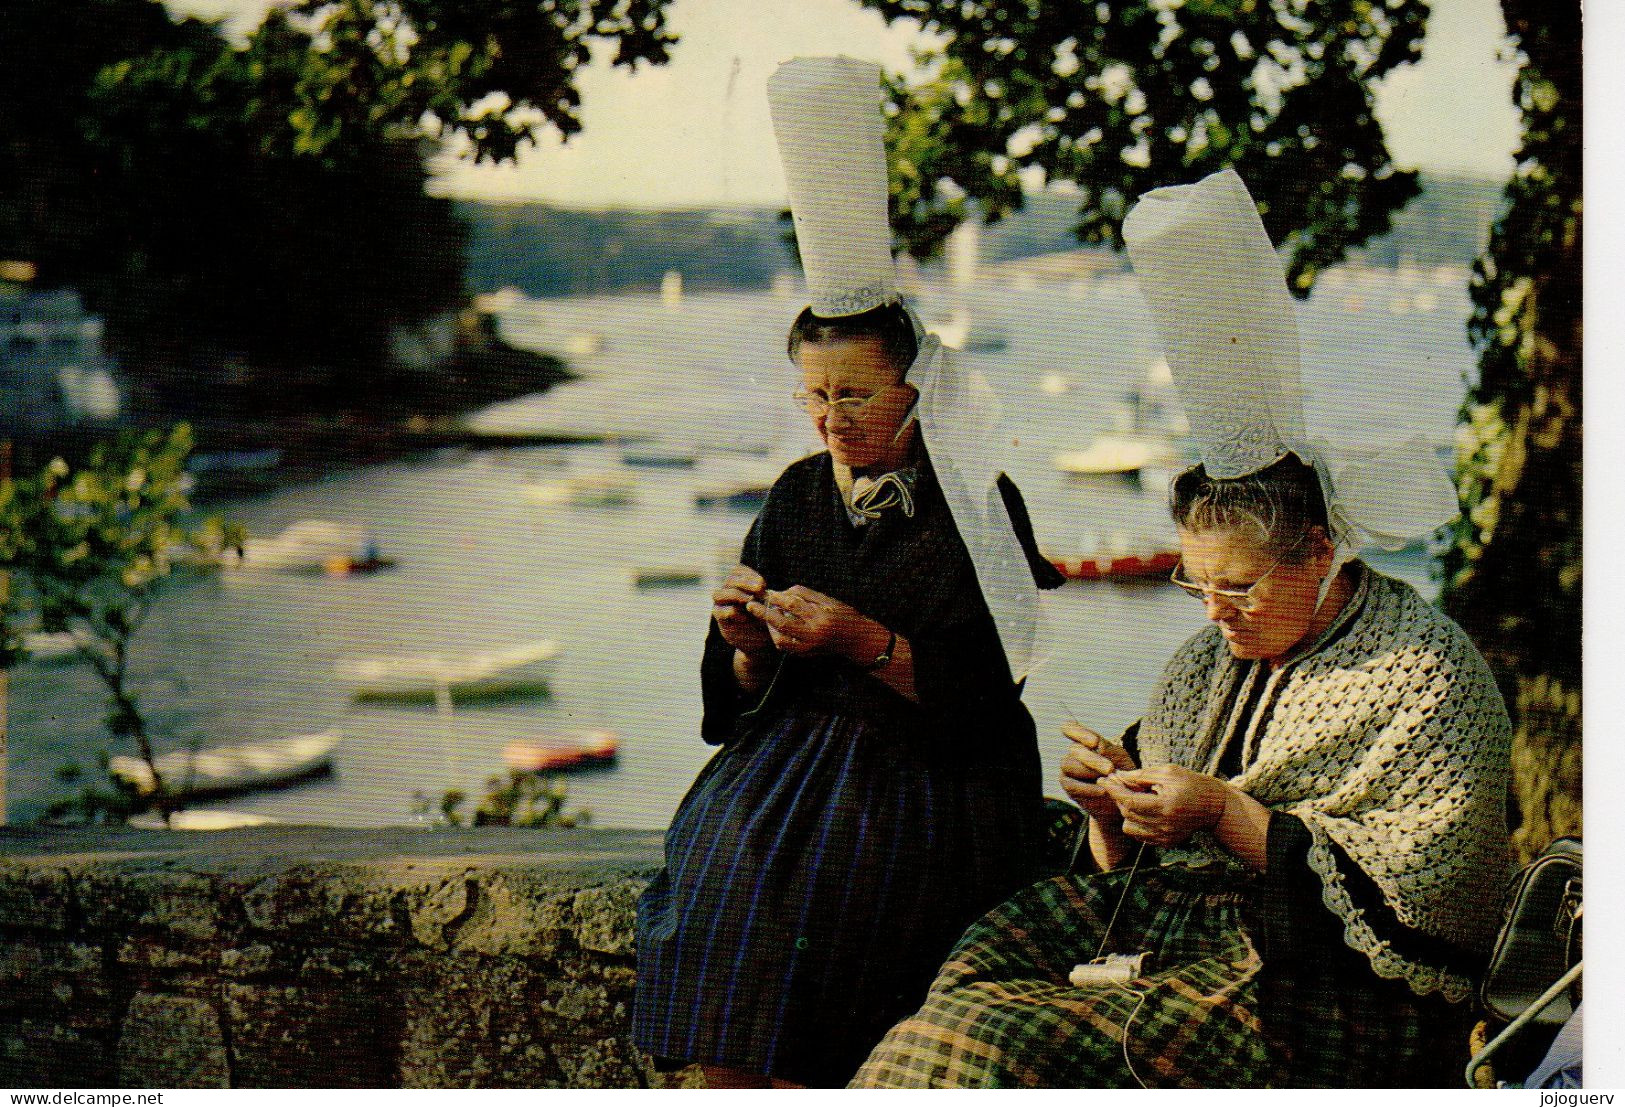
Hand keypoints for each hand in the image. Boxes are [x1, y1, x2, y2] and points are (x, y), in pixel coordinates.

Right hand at [712, 565, 772, 656]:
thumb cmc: (765, 619)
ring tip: (751, 600)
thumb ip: (766, 597)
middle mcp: (726, 592)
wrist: (760, 642)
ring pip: (719, 594)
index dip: (749, 574)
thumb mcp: (768, 605)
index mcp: (738, 584)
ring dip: (736, 595)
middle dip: (745, 582)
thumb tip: (770, 593)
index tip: (763, 584)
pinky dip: (732, 612)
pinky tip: (745, 617)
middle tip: (760, 588)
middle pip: (729, 580)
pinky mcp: (719, 620)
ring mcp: (720, 605)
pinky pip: (719, 611)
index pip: (737, 571)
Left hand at [746, 585, 880, 660]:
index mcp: (821, 618)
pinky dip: (776, 636)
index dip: (778, 598)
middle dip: (764, 614)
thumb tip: (783, 592)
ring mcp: (810, 647)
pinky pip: (785, 647)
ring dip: (768, 627)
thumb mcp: (828, 600)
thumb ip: (806, 595)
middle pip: (782, 624)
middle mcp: (814, 635)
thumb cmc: (844, 615)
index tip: (768, 592)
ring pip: (780, 639)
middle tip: (751, 605)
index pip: (794, 606)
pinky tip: (774, 627)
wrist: (857, 640)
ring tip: (764, 616)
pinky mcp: (806, 654)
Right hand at [1059, 722, 1137, 827]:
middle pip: (1075, 749)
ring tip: (1108, 779)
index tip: (1094, 742)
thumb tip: (1097, 745)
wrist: (1120, 800)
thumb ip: (1110, 751)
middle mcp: (1074, 753)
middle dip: (1093, 759)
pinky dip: (1087, 788)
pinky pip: (1071, 785)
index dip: (1078, 732)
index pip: (1071, 728)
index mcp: (1086, 741)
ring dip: (1089, 771)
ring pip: (1069, 765)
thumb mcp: (1121, 760)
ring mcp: (1068, 769)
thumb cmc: (1123, 774)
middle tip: (1110, 769)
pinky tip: (1102, 791)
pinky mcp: (1068, 786)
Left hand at [1099, 765, 1230, 847]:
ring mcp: (1166, 837)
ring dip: (1127, 812)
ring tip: (1136, 798)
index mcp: (1166, 806)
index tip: (1103, 779)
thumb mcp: (1168, 772)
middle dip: (1119, 798)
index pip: (1129, 801)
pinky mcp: (1166, 843)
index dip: (1113, 790)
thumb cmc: (1192, 784)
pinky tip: (1145, 810)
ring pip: (1130, 828)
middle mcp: (1165, 826)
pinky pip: (1140, 835)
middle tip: (1119, 784)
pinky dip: (1137, 822)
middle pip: (1128, 813)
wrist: (1215, 807)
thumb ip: (1140, 775)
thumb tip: (1117, 776)